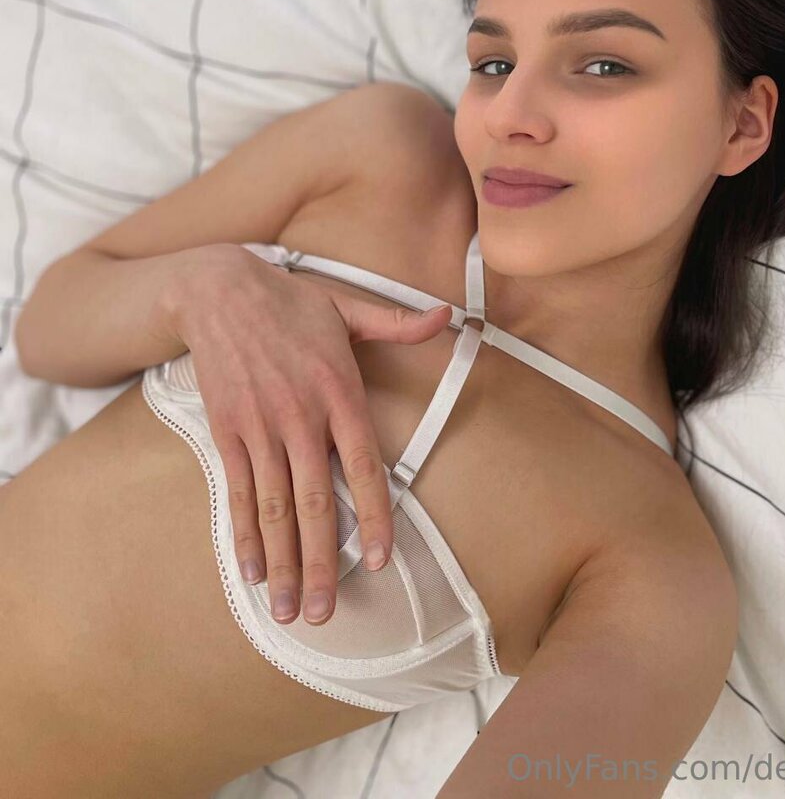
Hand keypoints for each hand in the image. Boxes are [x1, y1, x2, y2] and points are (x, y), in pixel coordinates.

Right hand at [167, 244, 451, 626]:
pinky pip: (237, 492)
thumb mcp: (349, 307)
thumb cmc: (291, 302)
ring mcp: (260, 428)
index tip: (380, 560)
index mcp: (339, 393)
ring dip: (281, 563)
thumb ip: (398, 324)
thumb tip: (447, 316)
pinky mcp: (226, 431)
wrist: (219, 288)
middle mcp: (301, 417)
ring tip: (287, 610)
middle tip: (324, 612)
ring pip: (274, 508)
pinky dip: (243, 534)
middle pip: (316, 503)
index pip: (365, 467)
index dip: (374, 517)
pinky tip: (249, 570)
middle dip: (321, 564)